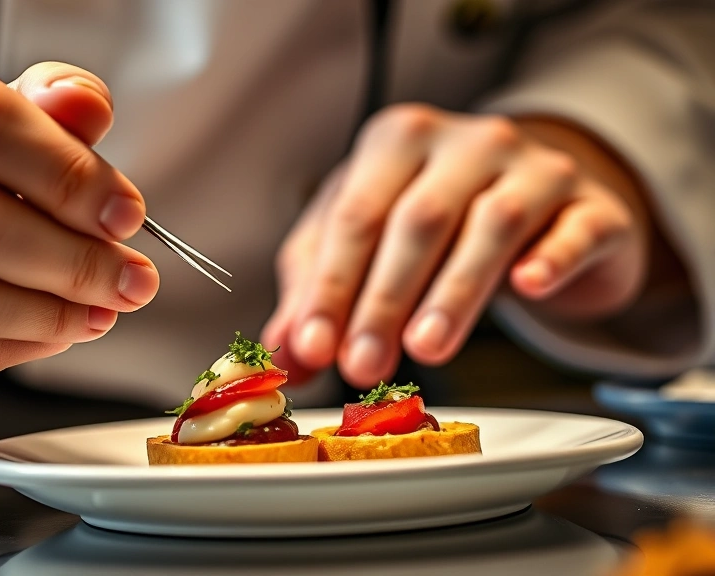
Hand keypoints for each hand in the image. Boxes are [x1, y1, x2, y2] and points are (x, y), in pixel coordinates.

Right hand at [0, 46, 158, 402]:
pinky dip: (22, 346)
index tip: (126, 213)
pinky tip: (57, 329)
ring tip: (103, 306)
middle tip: (131, 278)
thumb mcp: (5, 121)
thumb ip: (52, 109)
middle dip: (74, 257)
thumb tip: (85, 107)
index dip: (66, 172)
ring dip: (55, 311)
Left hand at [262, 104, 649, 387]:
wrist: (543, 205)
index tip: (315, 347)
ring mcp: (535, 167)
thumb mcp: (367, 246)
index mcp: (398, 141)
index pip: (356, 215)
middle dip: (384, 299)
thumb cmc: (439, 223)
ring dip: (454, 292)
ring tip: (425, 350)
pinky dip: (551, 258)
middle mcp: (466, 142)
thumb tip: (286, 357)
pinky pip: (575, 229)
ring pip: (491, 224)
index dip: (331, 285)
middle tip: (363, 365)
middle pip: (418, 220)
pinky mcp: (593, 206)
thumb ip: (321, 294)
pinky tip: (528, 288)